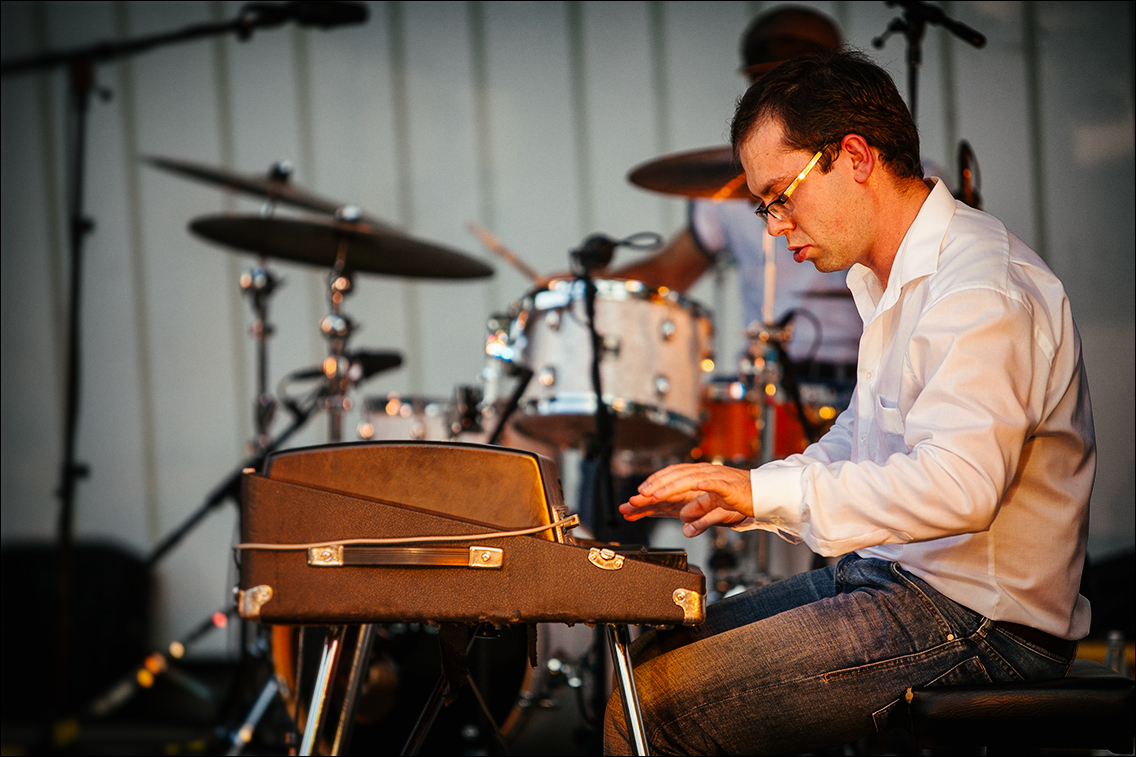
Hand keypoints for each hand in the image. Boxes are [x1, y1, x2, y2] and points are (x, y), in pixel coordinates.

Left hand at [619, 464, 753, 537]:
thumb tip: (684, 527)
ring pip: (689, 480)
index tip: (631, 504)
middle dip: (652, 489)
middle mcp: (702, 476)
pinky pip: (716, 484)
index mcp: (695, 481)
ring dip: (671, 486)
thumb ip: (697, 518)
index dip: (648, 492)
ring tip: (655, 494)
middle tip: (636, 499)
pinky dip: (706, 484)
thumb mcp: (713, 512)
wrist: (763, 494)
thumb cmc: (737, 501)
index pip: (667, 483)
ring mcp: (715, 479)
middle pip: (672, 479)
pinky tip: (697, 486)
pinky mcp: (730, 487)